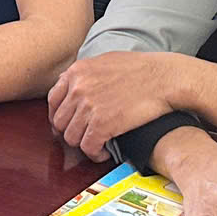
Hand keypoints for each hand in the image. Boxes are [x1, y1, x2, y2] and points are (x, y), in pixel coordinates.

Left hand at [47, 51, 185, 158]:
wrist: (163, 78)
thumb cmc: (141, 69)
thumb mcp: (104, 61)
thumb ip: (85, 73)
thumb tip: (74, 84)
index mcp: (76, 71)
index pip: (52, 100)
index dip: (59, 116)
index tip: (68, 124)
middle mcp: (78, 88)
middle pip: (59, 122)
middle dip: (71, 132)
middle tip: (84, 137)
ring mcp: (88, 106)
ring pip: (71, 138)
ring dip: (83, 145)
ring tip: (97, 145)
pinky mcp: (102, 124)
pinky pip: (87, 148)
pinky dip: (95, 154)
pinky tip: (105, 152)